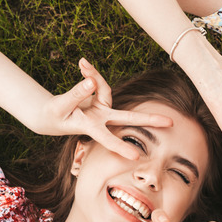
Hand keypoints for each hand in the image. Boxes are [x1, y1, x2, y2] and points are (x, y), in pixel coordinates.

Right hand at [38, 58, 172, 159]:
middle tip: (171, 123)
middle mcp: (101, 119)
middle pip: (128, 117)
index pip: (107, 138)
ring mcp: (101, 108)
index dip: (120, 147)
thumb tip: (91, 81)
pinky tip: (82, 63)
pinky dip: (90, 72)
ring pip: (104, 88)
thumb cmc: (55, 115)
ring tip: (82, 63)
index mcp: (90, 127)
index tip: (136, 157)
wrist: (50, 115)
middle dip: (149, 119)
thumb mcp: (60, 106)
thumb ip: (75, 95)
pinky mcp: (98, 98)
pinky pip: (96, 81)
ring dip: (94, 74)